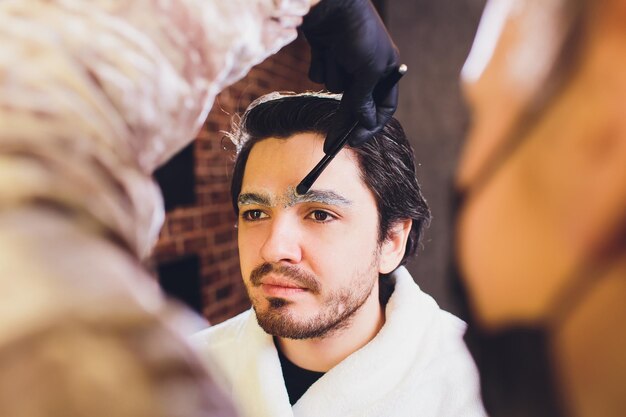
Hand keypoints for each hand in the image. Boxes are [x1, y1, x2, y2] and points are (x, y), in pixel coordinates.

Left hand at [302, 0, 399, 150]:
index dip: (371, 125)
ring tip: (334, 54)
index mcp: (386, 69)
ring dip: (333, 76)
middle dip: (345, 117)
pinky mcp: (326, 54)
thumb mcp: (368, 70)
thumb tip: (364, 123)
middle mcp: (367, 67)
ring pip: (335, 87)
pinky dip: (320, 64)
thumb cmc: (358, 32)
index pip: (384, 107)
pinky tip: (323, 48)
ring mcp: (345, 60)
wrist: (330, 3)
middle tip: (331, 141)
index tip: (354, 141)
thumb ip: (364, 100)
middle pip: (357, 103)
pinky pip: (320, 73)